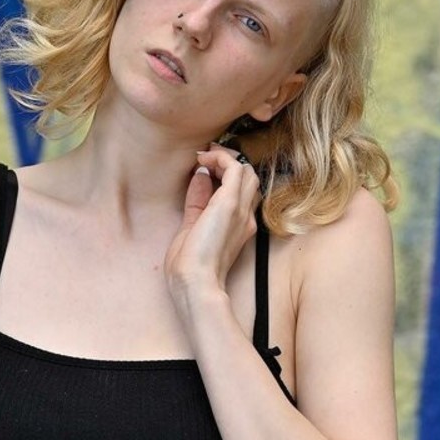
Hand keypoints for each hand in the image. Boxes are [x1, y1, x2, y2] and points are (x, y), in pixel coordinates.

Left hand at [164, 144, 260, 306]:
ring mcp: (240, 210)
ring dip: (225, 159)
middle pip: (248, 178)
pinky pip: (234, 168)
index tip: (204, 169)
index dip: (224, 177)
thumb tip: (199, 176)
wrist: (195, 282)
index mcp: (238, 228)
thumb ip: (196, 202)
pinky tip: (203, 159)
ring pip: (246, 170)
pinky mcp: (230, 203)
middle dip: (228, 164)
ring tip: (205, 159)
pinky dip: (220, 157)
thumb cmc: (190, 267)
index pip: (240, 193)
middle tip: (206, 159)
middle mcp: (245, 217)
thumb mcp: (191, 227)